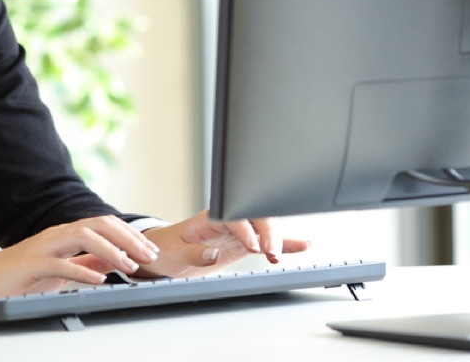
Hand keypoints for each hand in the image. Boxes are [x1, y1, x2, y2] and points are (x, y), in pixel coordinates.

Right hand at [0, 215, 159, 302]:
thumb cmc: (22, 274)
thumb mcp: (62, 267)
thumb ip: (85, 261)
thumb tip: (114, 259)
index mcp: (66, 234)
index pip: (104, 224)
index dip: (130, 235)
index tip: (150, 251)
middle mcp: (57, 235)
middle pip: (98, 224)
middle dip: (127, 238)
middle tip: (148, 256)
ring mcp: (44, 248)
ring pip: (82, 236)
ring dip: (110, 249)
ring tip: (129, 265)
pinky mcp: (31, 265)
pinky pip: (59, 264)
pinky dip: (81, 270)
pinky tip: (98, 279)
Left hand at [134, 210, 310, 278]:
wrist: (167, 251)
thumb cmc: (167, 248)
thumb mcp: (174, 253)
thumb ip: (193, 253)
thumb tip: (212, 253)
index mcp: (209, 217)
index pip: (233, 216)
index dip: (244, 229)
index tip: (252, 245)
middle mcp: (227, 220)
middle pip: (254, 216)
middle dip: (267, 230)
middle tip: (271, 251)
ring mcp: (238, 231)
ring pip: (265, 227)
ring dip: (277, 237)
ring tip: (280, 254)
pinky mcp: (244, 244)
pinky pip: (266, 242)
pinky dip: (285, 243)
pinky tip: (302, 245)